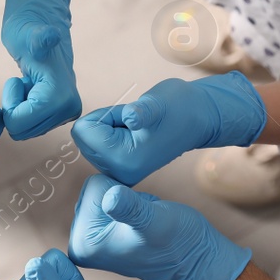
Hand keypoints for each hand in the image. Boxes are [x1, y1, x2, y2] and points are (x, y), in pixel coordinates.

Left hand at [1, 0, 81, 139]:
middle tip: (23, 81)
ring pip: (26, 130)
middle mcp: (70, 109)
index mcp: (62, 97)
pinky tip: (32, 88)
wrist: (40, 25)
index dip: (10, 104)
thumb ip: (39, 38)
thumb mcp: (28, 33)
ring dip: (20, 107)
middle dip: (15, 108)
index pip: (19, 124)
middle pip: (23, 131)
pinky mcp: (62, 114)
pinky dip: (25, 109)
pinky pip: (31, 126)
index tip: (18, 80)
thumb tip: (49, 35)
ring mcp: (68, 113)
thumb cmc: (28, 29)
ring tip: (28, 82)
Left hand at [68, 175, 250, 279]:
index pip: (94, 186)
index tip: (138, 216)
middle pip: (96, 189)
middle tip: (144, 220)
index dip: (123, 193)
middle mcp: (79, 243)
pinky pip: (111, 199)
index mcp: (82, 243)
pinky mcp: (102, 235)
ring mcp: (90, 240)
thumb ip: (131, 210)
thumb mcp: (155, 222)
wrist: (195, 258)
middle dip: (124, 198)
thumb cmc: (178, 242)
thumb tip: (110, 197)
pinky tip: (141, 224)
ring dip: (129, 202)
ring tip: (145, 223)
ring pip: (105, 192)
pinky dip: (130, 205)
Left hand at [71, 72, 266, 185]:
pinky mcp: (122, 169)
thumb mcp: (158, 104)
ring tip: (139, 127)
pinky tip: (138, 135)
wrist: (198, 118)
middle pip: (83, 137)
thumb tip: (132, 119)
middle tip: (136, 122)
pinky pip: (98, 144)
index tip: (132, 118)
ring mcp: (120, 174)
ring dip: (111, 128)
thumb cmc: (178, 107)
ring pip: (90, 140)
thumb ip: (142, 112)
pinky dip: (114, 133)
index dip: (105, 116)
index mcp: (123, 162)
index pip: (82, 131)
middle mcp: (119, 174)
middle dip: (105, 123)